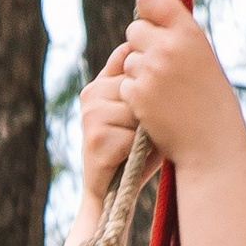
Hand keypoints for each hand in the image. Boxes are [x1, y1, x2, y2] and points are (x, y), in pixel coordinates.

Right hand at [77, 57, 138, 221]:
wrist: (113, 195)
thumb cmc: (136, 152)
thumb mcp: (142, 112)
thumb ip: (144, 84)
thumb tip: (153, 49)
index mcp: (100, 84)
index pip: (130, 61)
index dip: (148, 80)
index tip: (155, 101)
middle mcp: (91, 94)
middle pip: (138, 86)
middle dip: (149, 111)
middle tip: (146, 132)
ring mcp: (90, 115)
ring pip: (137, 110)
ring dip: (146, 132)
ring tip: (139, 147)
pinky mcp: (95, 138)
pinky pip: (133, 135)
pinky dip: (139, 150)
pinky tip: (130, 158)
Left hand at [111, 0, 245, 164]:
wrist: (212, 144)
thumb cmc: (212, 101)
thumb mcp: (204, 58)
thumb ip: (180, 36)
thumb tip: (150, 12)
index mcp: (189, 33)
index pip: (152, 0)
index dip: (148, 11)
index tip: (152, 21)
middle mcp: (168, 47)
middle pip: (134, 30)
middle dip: (142, 46)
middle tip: (161, 67)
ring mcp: (150, 71)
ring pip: (128, 59)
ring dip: (139, 73)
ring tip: (164, 92)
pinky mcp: (136, 93)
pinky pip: (124, 84)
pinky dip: (135, 94)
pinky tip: (156, 107)